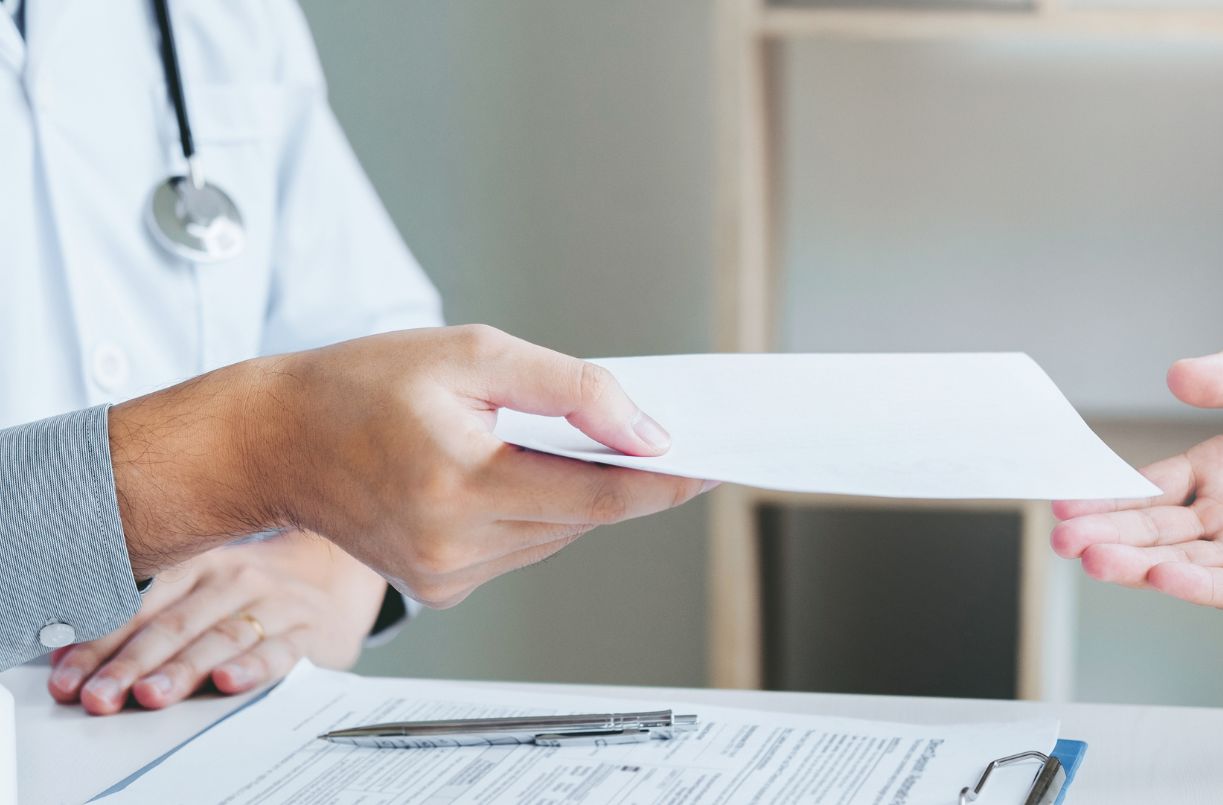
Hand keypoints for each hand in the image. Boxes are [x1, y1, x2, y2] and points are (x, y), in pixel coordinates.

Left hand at [46, 530, 385, 714]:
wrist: (335, 576)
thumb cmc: (253, 592)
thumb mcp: (205, 588)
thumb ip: (152, 617)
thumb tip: (76, 658)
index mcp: (200, 564)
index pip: (141, 606)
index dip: (101, 644)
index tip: (70, 679)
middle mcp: (236, 578)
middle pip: (176, 623)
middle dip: (132, 664)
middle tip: (101, 695)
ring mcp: (275, 602)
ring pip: (222, 637)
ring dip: (184, 669)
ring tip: (152, 695)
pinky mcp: (308, 630)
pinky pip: (279, 649)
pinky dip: (253, 666)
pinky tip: (228, 682)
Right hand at [109, 325, 712, 607]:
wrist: (273, 442)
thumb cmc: (361, 385)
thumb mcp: (471, 354)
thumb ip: (569, 388)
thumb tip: (646, 431)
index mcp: (459, 484)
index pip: (596, 496)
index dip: (665, 482)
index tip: (717, 465)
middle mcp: (453, 546)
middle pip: (584, 518)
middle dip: (626, 477)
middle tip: (658, 435)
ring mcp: (444, 577)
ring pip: (557, 536)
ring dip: (577, 493)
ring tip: (567, 442)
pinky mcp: (438, 589)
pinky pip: (522, 549)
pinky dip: (538, 512)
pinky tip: (515, 472)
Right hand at [1051, 351, 1222, 617]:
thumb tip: (1175, 375)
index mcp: (1220, 470)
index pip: (1149, 486)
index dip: (1107, 493)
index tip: (1065, 501)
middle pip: (1152, 528)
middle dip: (1104, 534)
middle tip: (1061, 538)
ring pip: (1181, 560)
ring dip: (1136, 563)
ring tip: (1093, 560)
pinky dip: (1197, 585)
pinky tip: (1162, 578)